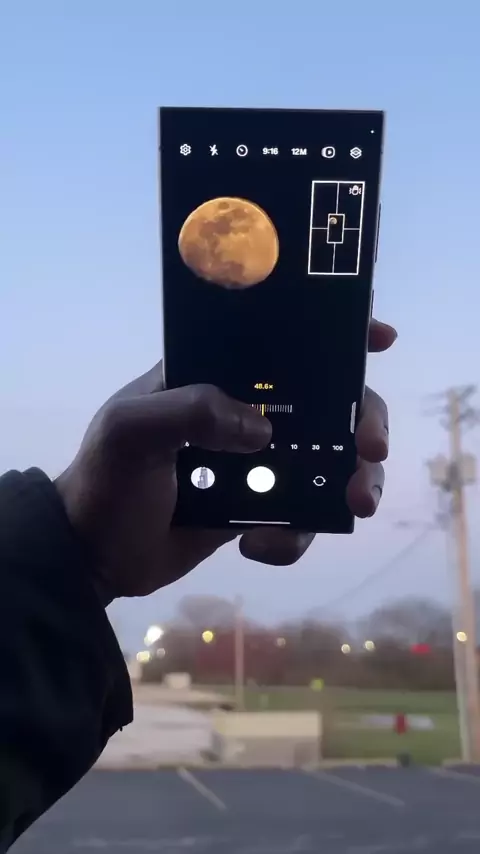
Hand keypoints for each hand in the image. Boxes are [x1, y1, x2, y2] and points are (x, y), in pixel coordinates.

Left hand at [56, 318, 395, 599]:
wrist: (93, 557)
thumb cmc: (104, 481)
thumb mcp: (131, 431)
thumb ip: (190, 412)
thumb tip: (263, 431)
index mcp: (213, 375)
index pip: (280, 343)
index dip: (333, 336)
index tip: (378, 340)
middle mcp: (243, 412)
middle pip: (327, 403)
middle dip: (362, 421)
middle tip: (371, 448)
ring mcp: (255, 463)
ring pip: (328, 462)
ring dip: (352, 481)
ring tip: (353, 506)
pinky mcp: (258, 508)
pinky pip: (302, 516)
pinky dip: (296, 536)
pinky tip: (257, 546)